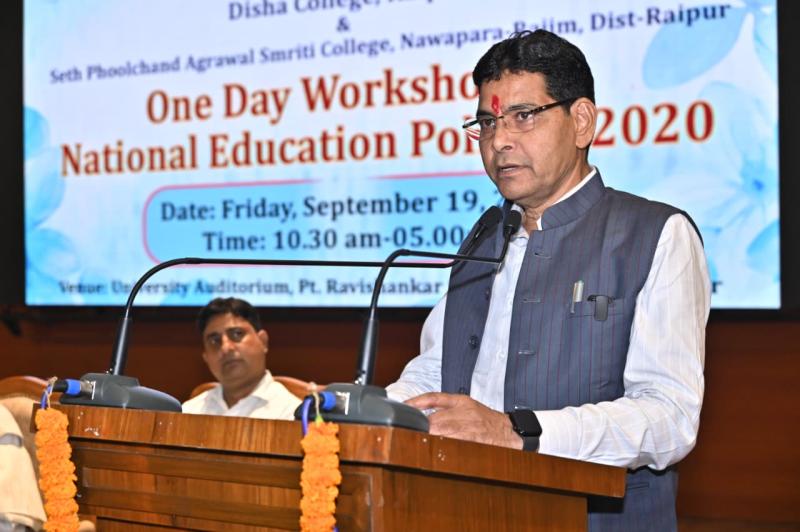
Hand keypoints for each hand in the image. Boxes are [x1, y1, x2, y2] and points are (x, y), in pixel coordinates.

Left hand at [406, 392, 522, 449]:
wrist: (509, 431)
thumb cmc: (485, 420)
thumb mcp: (467, 406)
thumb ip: (446, 408)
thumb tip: (421, 414)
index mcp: (460, 401)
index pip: (433, 397)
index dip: (416, 402)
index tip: (402, 407)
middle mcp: (463, 411)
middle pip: (434, 417)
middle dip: (419, 425)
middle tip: (405, 431)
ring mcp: (469, 425)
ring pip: (442, 430)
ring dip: (428, 436)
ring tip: (415, 440)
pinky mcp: (474, 439)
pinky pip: (454, 442)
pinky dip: (442, 445)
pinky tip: (433, 449)